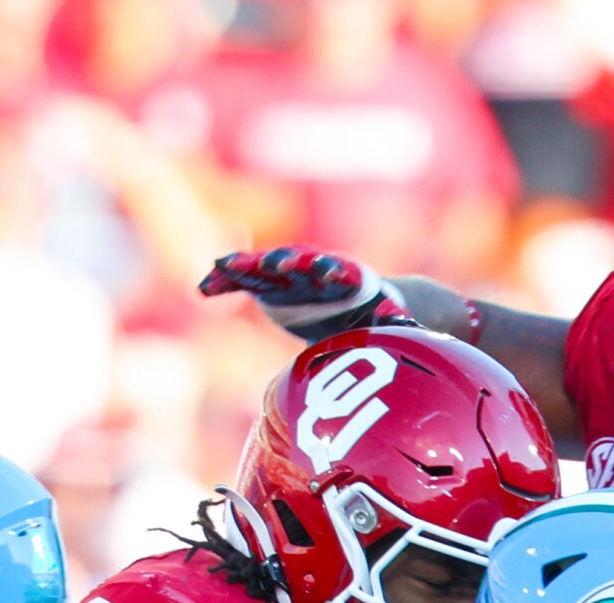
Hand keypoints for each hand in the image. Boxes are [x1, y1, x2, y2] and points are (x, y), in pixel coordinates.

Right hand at [197, 247, 412, 339]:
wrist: (354, 306)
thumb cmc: (374, 316)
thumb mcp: (386, 322)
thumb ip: (392, 323)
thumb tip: (409, 328)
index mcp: (346, 277)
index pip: (336, 269)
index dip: (329, 269)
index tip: (321, 270)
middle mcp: (313, 269)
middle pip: (296, 262)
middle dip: (283, 262)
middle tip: (268, 265)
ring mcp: (287, 275)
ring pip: (263, 268)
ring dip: (244, 267)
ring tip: (220, 268)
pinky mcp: (268, 285)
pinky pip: (243, 282)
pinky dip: (226, 282)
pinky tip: (204, 289)